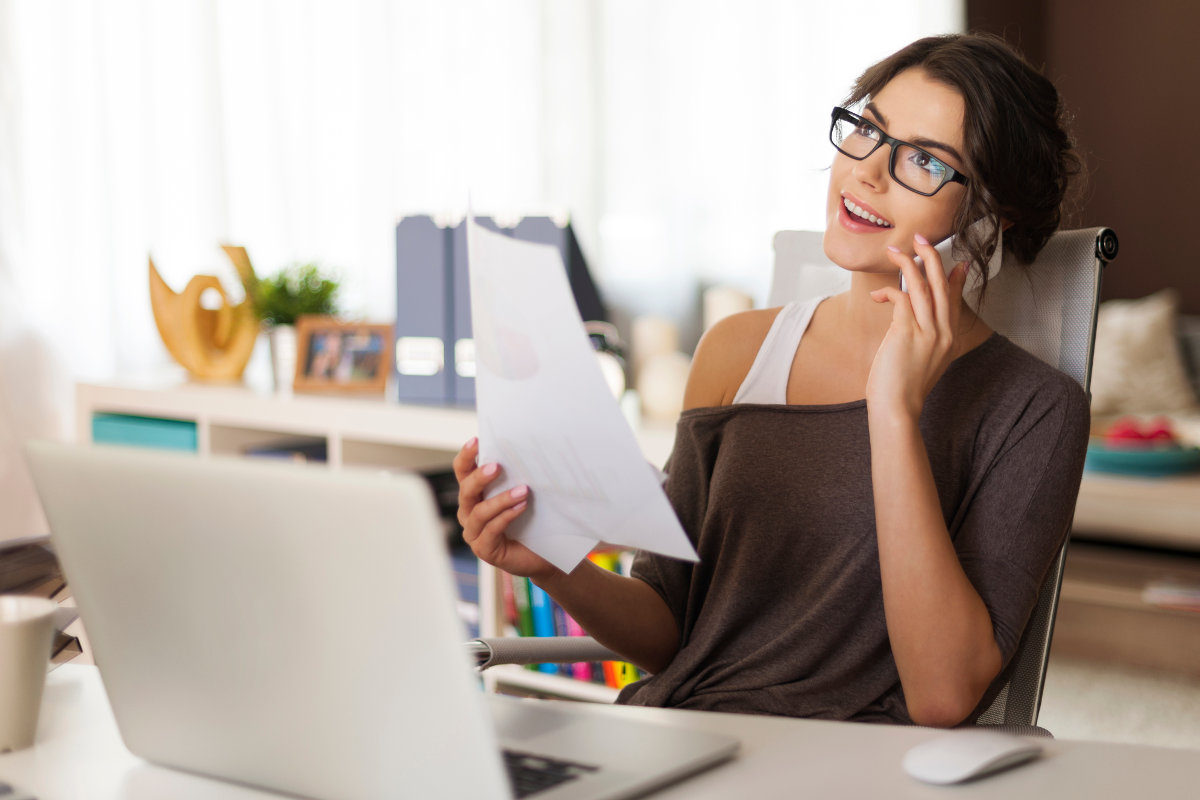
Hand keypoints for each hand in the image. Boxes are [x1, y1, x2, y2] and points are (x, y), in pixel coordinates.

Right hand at [453, 437, 555, 578]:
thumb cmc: (531, 521)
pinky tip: (522, 507)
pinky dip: (507, 516)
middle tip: (498, 466)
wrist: (543, 552)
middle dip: (480, 477)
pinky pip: (491, 530)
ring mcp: (474, 532)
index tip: (477, 441)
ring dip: (501, 499)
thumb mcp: (522, 494)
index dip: (466, 456)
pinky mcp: (483, 549)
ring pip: (480, 511)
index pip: (463, 472)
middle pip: (466, 490)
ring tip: (523, 490)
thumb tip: (525, 452)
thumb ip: (516, 477)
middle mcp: (469, 512)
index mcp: (474, 494)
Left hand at [866, 233, 968, 419]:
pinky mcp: (907, 333)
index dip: (956, 279)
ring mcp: (928, 332)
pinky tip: (877, 296)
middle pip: (942, 285)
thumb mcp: (921, 362)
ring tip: (895, 251)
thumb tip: (914, 323)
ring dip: (908, 263)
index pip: (956, 301)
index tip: (958, 262)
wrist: (897, 409)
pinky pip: (902, 298)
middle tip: (921, 238)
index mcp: (948, 340)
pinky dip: (889, 292)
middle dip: (932, 257)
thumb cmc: (902, 388)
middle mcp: (943, 333)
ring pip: (924, 286)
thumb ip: (924, 340)